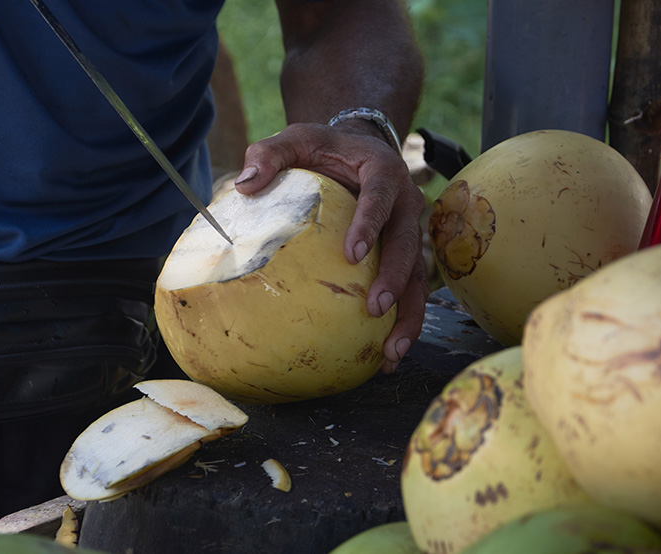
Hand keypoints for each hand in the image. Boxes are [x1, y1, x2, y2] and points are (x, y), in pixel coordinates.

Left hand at [233, 122, 428, 372]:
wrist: (358, 150)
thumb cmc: (323, 148)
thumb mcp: (296, 139)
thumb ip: (269, 154)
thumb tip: (243, 185)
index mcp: (382, 171)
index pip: (380, 197)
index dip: (370, 223)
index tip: (353, 254)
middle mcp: (405, 203)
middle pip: (406, 243)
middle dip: (395, 278)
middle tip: (375, 308)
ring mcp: (408, 231)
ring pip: (417, 274)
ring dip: (409, 313)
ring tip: (392, 352)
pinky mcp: (404, 254)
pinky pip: (410, 289)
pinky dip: (403, 321)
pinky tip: (386, 356)